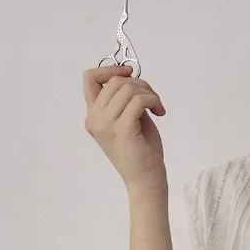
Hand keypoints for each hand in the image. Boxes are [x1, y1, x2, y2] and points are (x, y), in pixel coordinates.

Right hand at [83, 64, 167, 193]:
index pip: (89, 78)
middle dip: (139, 83)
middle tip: (152, 98)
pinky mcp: (122, 130)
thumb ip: (124, 100)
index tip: (130, 72)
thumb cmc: (141, 152)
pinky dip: (153, 100)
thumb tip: (130, 76)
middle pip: (114, 81)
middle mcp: (94, 119)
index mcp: (93, 116)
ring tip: (157, 107)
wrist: (146, 180)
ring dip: (149, 93)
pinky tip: (159, 112)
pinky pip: (139, 100)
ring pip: (128, 88)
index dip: (110, 69)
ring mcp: (106, 125)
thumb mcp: (129, 119)